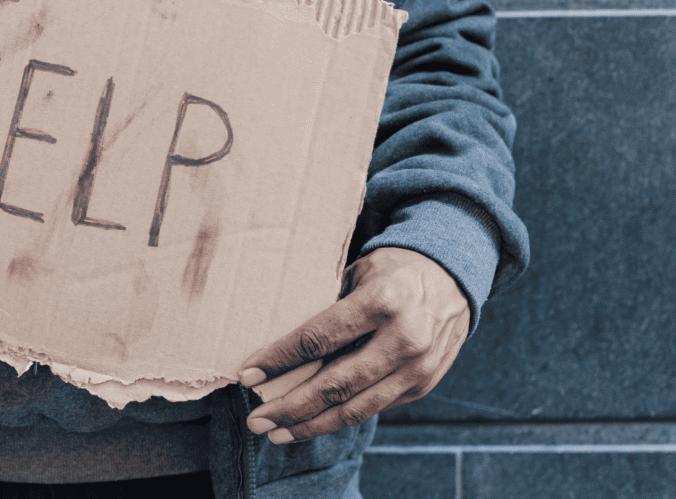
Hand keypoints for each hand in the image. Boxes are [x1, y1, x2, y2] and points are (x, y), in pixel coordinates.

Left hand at [237, 247, 470, 443]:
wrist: (455, 275)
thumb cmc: (394, 269)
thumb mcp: (358, 273)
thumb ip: (326, 307)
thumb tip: (279, 346)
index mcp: (382, 302)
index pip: (318, 339)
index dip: (279, 360)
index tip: (248, 374)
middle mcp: (404, 339)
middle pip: (334, 384)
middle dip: (290, 407)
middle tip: (256, 419)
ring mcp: (418, 367)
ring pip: (356, 409)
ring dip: (312, 425)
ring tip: (278, 432)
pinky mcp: (424, 385)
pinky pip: (375, 409)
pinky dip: (340, 419)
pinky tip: (313, 422)